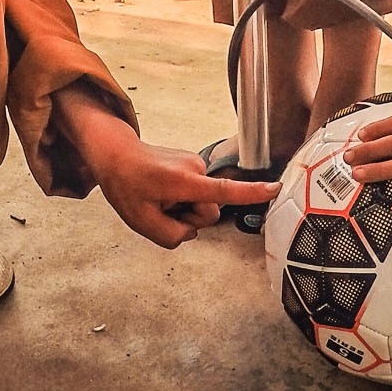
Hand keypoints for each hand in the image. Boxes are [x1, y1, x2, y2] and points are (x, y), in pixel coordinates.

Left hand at [94, 137, 279, 247]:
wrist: (116, 154)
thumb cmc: (126, 185)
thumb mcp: (142, 223)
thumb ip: (173, 236)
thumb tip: (191, 231)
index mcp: (185, 182)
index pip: (224, 191)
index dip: (251, 193)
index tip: (275, 189)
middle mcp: (195, 168)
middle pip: (210, 211)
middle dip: (190, 217)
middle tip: (162, 210)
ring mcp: (195, 163)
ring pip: (203, 202)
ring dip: (184, 208)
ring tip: (159, 198)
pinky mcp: (193, 164)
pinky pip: (196, 192)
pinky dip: (181, 197)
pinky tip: (161, 191)